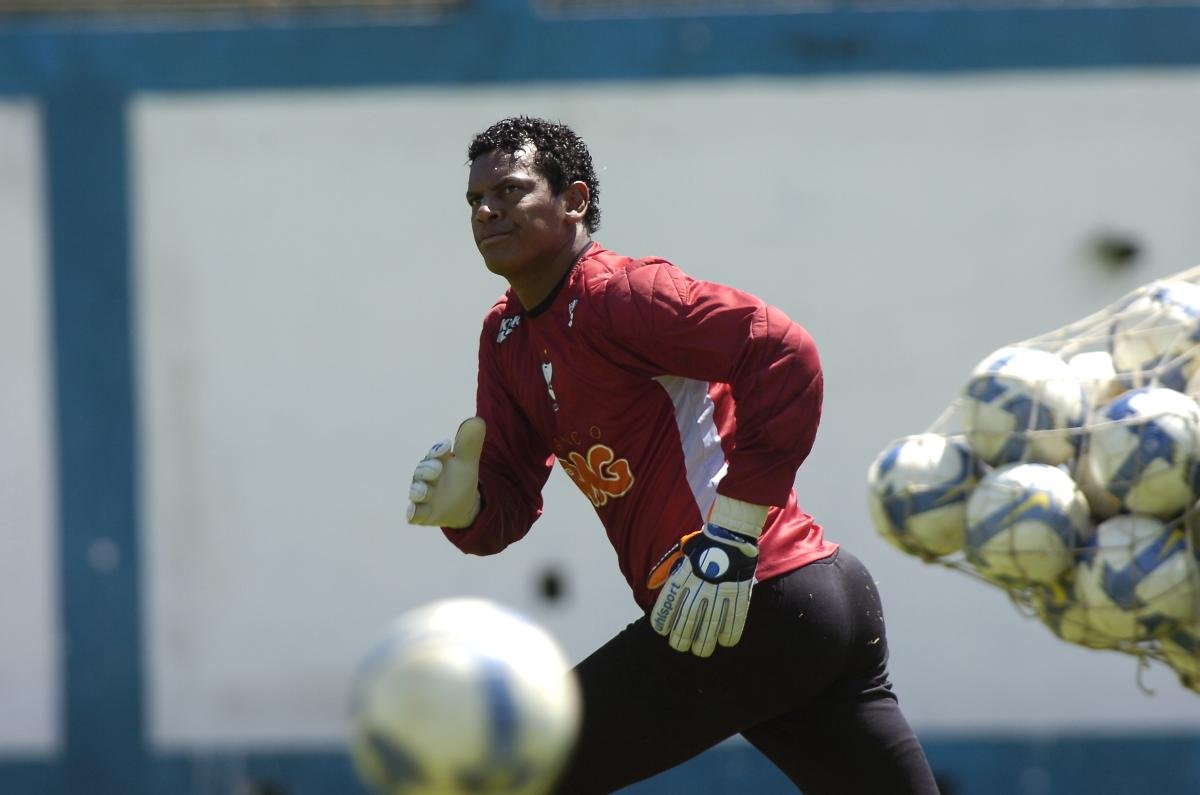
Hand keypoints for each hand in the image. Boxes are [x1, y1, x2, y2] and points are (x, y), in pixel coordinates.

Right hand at [407, 417, 485, 528]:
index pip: (434, 453)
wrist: (462, 505)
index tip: (446, 446)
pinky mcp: (421, 514)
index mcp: (436, 461)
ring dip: (419, 490)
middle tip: (437, 468)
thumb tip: (477, 420)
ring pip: (416, 491)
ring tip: (425, 490)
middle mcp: (425, 477)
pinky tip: (412, 513)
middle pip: (422, 471)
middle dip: (428, 469)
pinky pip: (414, 513)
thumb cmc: (460, 479)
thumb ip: (470, 444)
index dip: (438, 450)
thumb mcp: (467, 462)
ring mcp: (422, 496)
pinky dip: (412, 513)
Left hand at [648, 495, 768, 656]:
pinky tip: (724, 642)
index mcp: (685, 573)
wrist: (731, 532)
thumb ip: (667, 569)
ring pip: (711, 622)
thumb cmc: (704, 545)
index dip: (664, 619)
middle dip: (682, 636)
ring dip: (704, 640)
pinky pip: (735, 617)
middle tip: (679, 646)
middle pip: (689, 617)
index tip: (662, 630)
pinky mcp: (739, 591)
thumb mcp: (681, 553)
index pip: (669, 601)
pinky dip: (729, 632)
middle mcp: (701, 584)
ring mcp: (721, 588)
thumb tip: (651, 584)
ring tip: (699, 651)